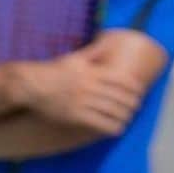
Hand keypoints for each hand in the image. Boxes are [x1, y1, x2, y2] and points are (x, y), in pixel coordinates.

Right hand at [13, 52, 142, 135]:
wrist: (33, 85)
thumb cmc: (54, 71)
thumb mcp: (75, 58)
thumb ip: (93, 54)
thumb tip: (107, 43)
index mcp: (92, 72)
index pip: (120, 80)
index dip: (133, 87)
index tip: (140, 91)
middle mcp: (89, 87)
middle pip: (118, 97)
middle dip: (132, 104)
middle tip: (137, 107)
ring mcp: (83, 102)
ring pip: (111, 111)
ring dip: (124, 117)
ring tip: (129, 119)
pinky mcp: (76, 116)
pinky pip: (99, 123)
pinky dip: (111, 127)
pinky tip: (117, 129)